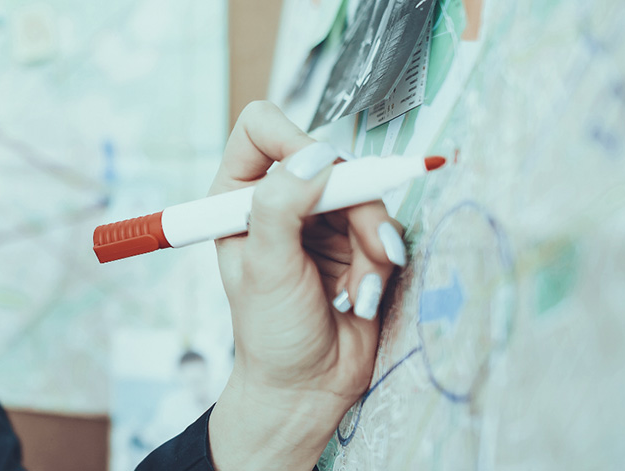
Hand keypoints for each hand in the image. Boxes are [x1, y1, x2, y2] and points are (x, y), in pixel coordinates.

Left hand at [206, 102, 404, 469]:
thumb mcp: (265, 268)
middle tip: (363, 246)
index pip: (262, 128)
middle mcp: (280, 200)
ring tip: (355, 290)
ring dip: (372, 243)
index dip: (293, 139)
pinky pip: (387, 227)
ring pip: (367, 194)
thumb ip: (281, 207)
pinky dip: (383, 262)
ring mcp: (321, 220)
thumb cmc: (271, 334)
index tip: (315, 173)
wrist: (308, 387)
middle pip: (329, 159)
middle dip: (352, 205)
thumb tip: (313, 158)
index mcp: (237, 196)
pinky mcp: (357, 242)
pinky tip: (361, 296)